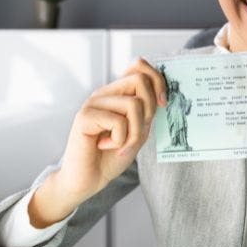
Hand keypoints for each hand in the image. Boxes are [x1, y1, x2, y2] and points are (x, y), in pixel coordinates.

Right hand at [29, 58, 165, 226]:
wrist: (87, 180)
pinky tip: (104, 146)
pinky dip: (119, 140)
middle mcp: (104, 93)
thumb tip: (160, 94)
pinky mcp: (84, 116)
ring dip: (134, 132)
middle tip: (137, 131)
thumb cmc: (111, 157)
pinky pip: (119, 121)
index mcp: (117, 93)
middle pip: (140, 80)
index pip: (139, 65)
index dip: (157, 80)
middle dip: (149, 110)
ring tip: (120, 145)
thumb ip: (147, 111)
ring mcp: (93, 103)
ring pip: (134, 104)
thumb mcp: (138, 131)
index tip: (162, 104)